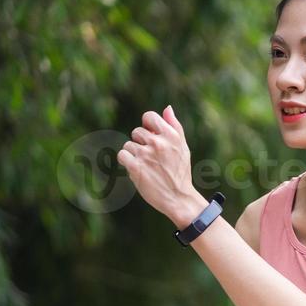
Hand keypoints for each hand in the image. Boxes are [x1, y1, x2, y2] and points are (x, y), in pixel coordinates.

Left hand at [116, 105, 205, 227]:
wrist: (179, 198)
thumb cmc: (180, 172)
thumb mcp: (183, 148)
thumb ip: (175, 126)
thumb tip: (167, 108)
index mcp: (171, 136)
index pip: (149, 117)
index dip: (148, 127)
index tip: (153, 138)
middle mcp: (159, 143)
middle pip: (137, 132)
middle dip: (142, 144)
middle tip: (154, 159)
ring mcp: (146, 155)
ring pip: (129, 145)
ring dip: (135, 155)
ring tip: (148, 167)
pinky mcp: (136, 166)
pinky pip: (122, 155)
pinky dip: (127, 162)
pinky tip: (138, 170)